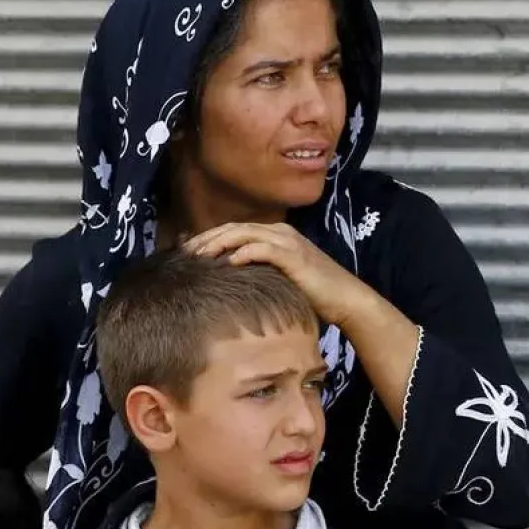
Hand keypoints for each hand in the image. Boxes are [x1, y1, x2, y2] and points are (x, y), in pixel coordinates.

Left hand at [183, 222, 370, 326]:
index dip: (208, 238)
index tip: (186, 252)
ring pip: (244, 234)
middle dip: (206, 238)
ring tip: (198, 256)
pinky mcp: (294, 256)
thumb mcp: (278, 280)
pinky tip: (227, 264)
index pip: (234, 230)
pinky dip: (243, 253)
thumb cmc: (312, 295)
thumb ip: (257, 274)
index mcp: (275, 235)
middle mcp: (279, 233)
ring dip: (218, 243)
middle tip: (184, 252)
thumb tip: (227, 282)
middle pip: (233, 228)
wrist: (345, 299)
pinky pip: (263, 249)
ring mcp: (287, 242)